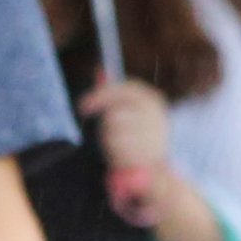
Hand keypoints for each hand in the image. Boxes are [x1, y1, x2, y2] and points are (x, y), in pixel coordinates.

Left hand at [82, 77, 177, 227]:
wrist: (158, 170)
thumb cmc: (138, 137)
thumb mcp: (129, 111)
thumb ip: (114, 93)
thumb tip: (99, 70)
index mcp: (153, 101)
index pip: (123, 89)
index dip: (99, 95)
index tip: (82, 106)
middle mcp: (155, 115)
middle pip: (114, 114)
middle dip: (107, 126)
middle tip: (111, 135)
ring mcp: (152, 134)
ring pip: (112, 131)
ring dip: (110, 141)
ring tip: (122, 147)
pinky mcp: (146, 153)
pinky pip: (117, 149)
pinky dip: (115, 154)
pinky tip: (123, 157)